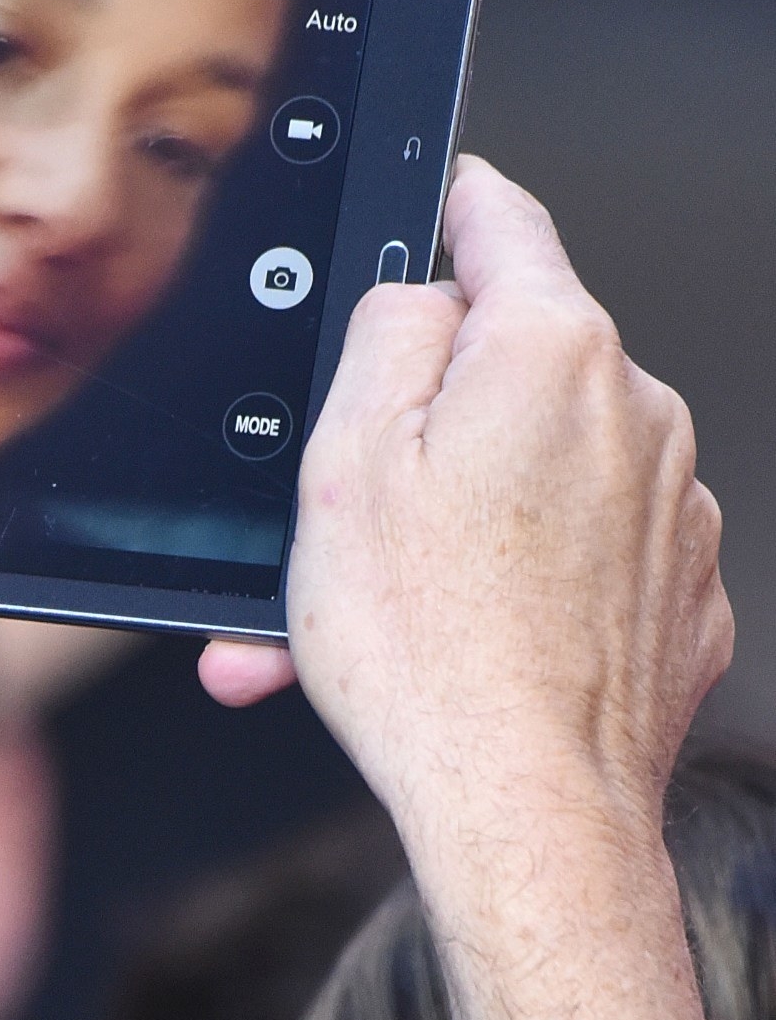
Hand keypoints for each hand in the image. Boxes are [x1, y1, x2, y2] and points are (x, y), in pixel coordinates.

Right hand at [199, 159, 728, 870]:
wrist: (526, 811)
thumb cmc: (430, 658)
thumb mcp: (343, 464)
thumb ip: (385, 336)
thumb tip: (419, 298)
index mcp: (550, 351)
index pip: (500, 221)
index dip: (448, 209)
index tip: (433, 208)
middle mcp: (634, 410)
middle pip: (508, 376)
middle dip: (420, 432)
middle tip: (341, 516)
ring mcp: (669, 506)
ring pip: (538, 480)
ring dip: (455, 528)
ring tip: (377, 620)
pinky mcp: (678, 594)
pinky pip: (583, 561)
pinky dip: (518, 591)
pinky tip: (459, 651)